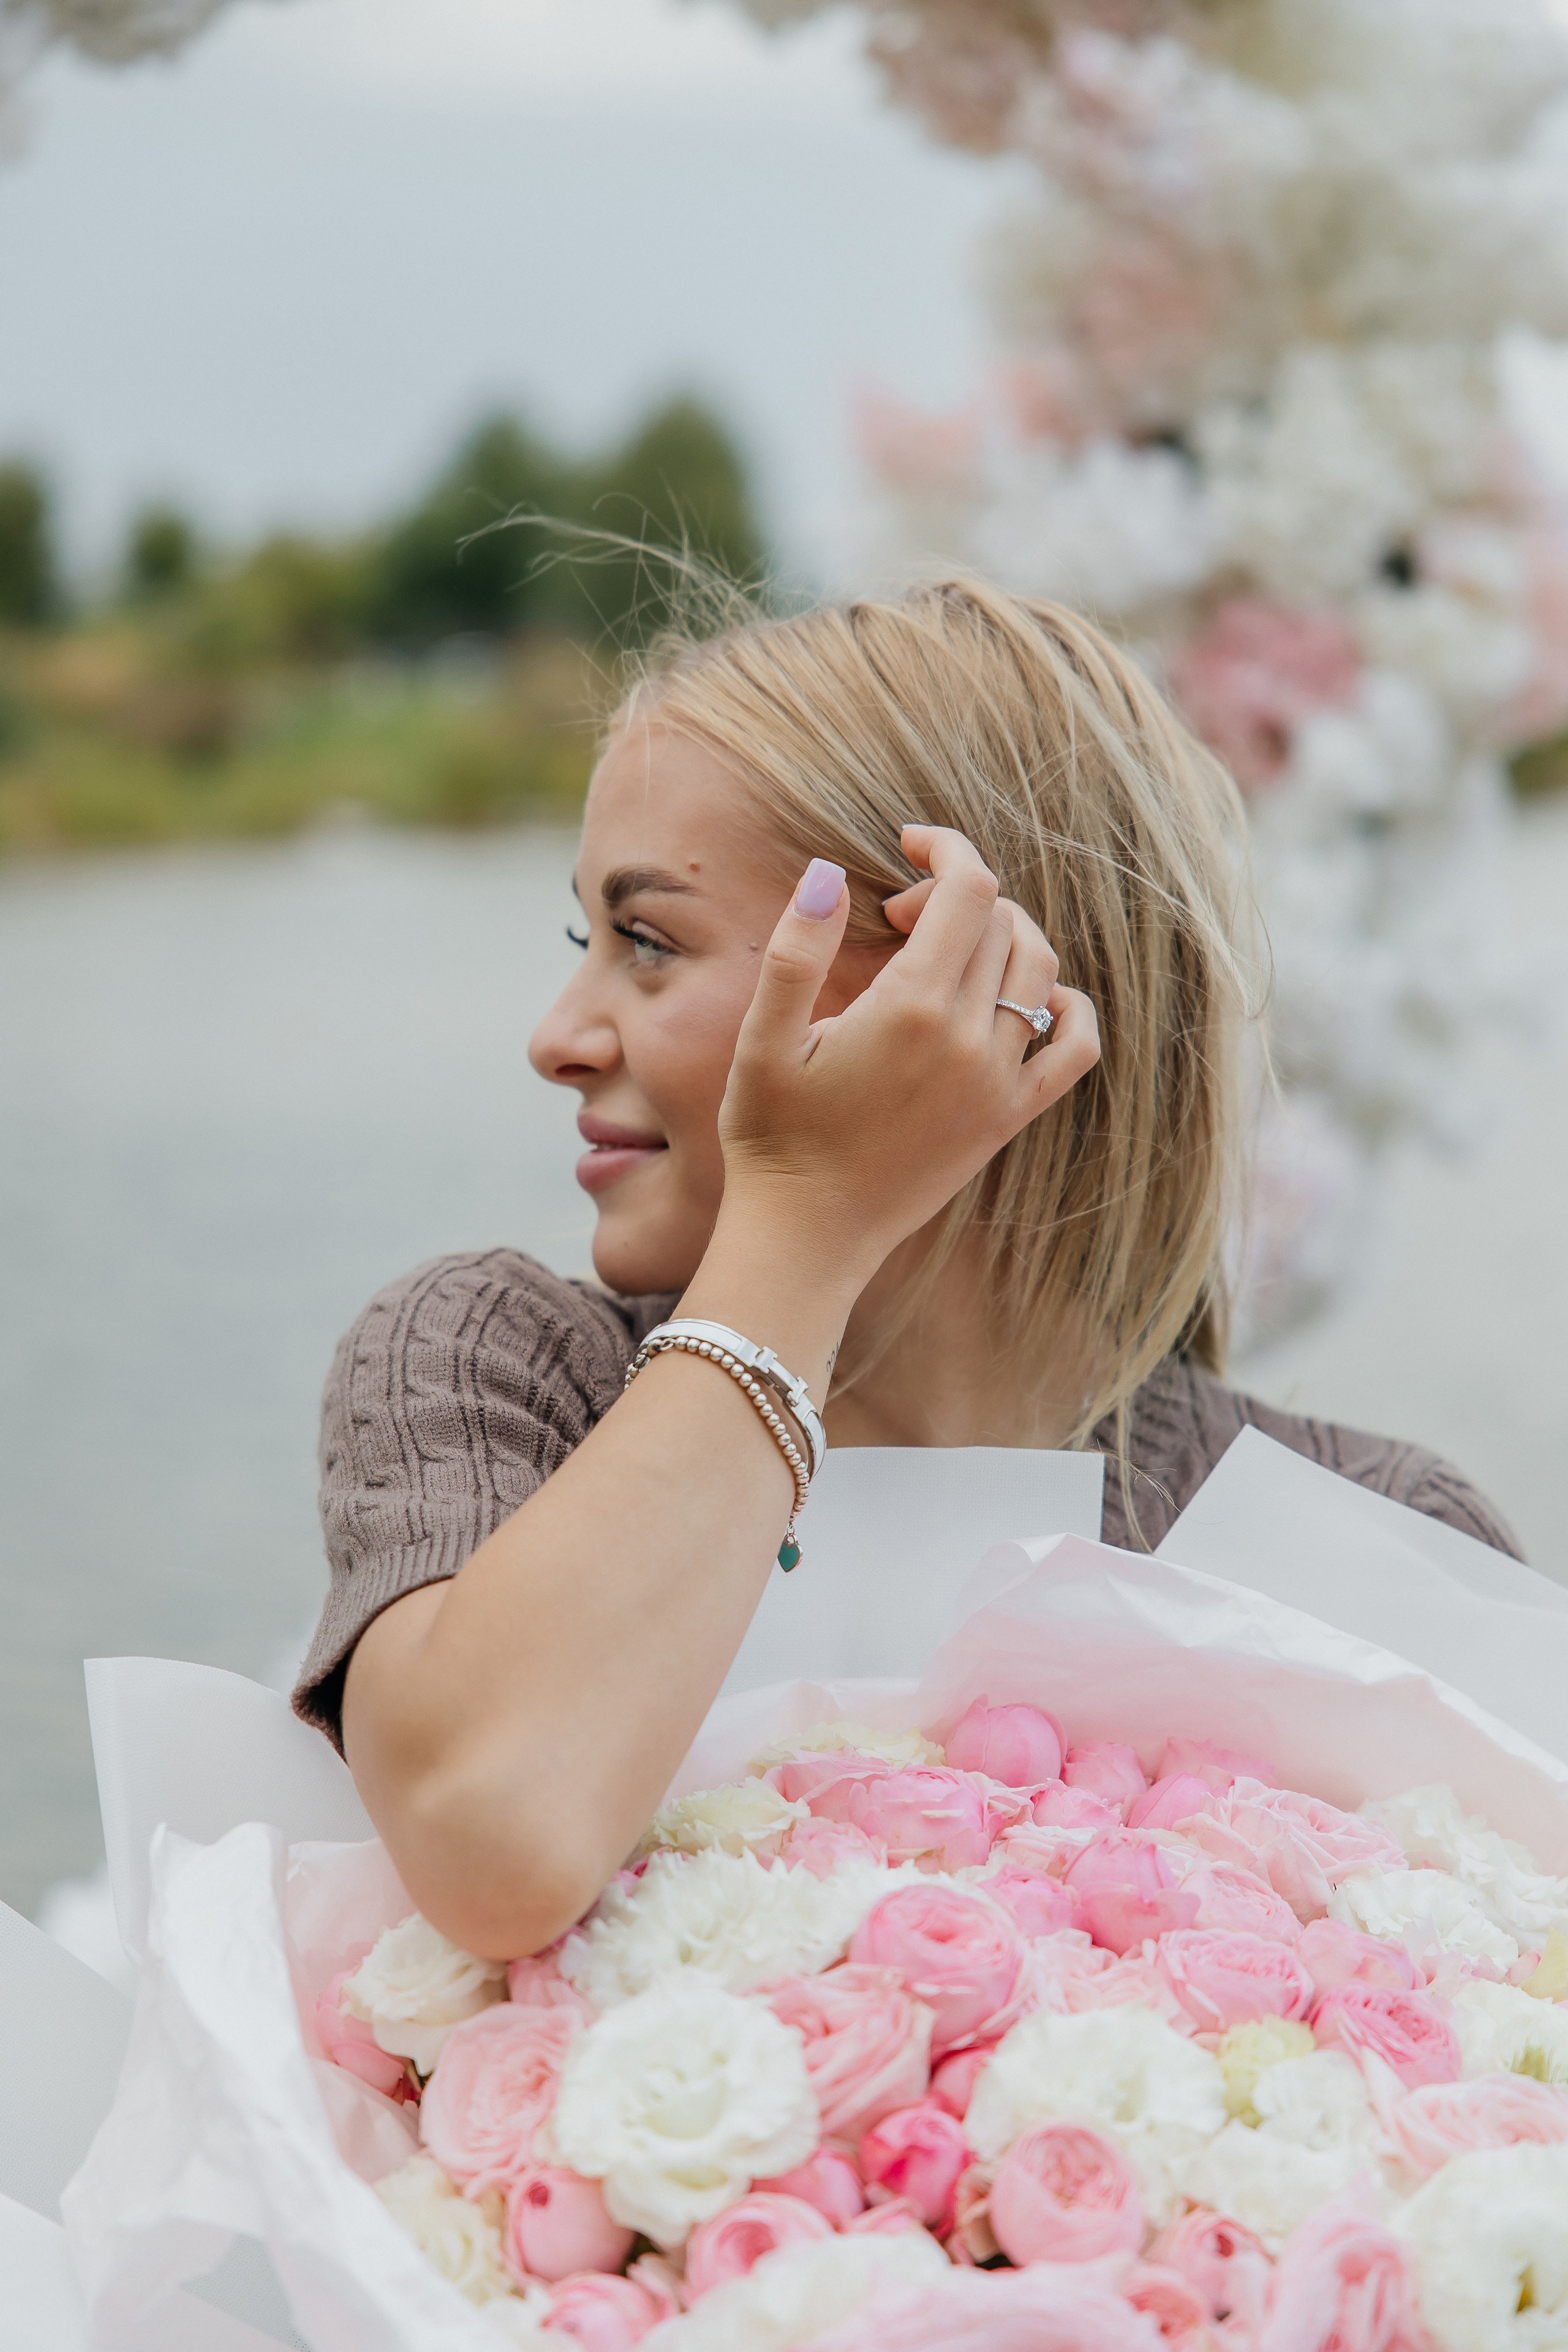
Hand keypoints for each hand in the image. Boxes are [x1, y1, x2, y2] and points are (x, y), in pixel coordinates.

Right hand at [717, 825, 1100, 1283]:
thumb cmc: (772, 1136)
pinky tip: (1025, 997)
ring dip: (1002, 936)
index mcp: (911, 1008)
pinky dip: (1066, 1005)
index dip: (946, 849)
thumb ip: (798, 950)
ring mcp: (999, 1082)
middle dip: (953, 896)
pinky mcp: (1009, 1118)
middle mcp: (970, 1040)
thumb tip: (830, 873)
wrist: (806, 1234)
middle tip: (898, 919)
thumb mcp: (763, 1038)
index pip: (968, 889)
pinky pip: (1075, 1046)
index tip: (909, 846)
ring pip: (1038, 969)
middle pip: (1000, 921)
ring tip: (945, 950)